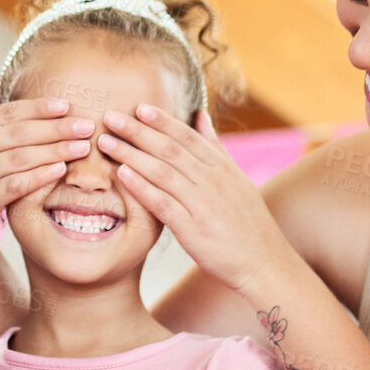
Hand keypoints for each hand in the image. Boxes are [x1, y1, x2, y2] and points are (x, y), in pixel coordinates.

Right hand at [0, 48, 92, 253]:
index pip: (11, 112)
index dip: (41, 108)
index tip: (68, 105)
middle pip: (20, 133)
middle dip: (57, 129)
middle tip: (87, 126)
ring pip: (22, 158)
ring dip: (56, 152)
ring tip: (83, 148)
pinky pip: (16, 184)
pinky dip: (40, 176)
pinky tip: (61, 171)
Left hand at [97, 103, 287, 299]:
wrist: (263, 262)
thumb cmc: (246, 221)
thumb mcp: (235, 177)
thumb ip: (214, 146)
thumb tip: (199, 114)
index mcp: (222, 167)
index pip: (187, 136)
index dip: (161, 121)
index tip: (138, 107)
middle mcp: (213, 180)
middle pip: (170, 149)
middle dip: (137, 132)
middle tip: (110, 118)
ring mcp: (204, 204)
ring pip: (162, 172)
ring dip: (132, 155)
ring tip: (106, 143)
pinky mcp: (194, 229)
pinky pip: (163, 203)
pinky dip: (142, 187)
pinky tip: (121, 175)